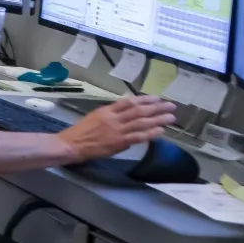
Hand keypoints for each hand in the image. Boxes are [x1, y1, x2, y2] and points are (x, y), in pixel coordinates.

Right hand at [58, 95, 177, 162]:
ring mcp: (117, 130)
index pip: (129, 102)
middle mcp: (113, 118)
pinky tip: (161, 131)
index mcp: (107, 110)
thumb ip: (112, 115)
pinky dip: (150, 133)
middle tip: (171, 105)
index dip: (144, 99)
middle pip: (139, 110)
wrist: (72, 144)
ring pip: (141, 122)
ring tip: (171, 117)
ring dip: (158, 119)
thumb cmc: (82, 131)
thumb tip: (128, 116)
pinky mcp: (119, 142)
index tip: (156, 98)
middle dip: (156, 107)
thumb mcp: (95, 116)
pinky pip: (138, 136)